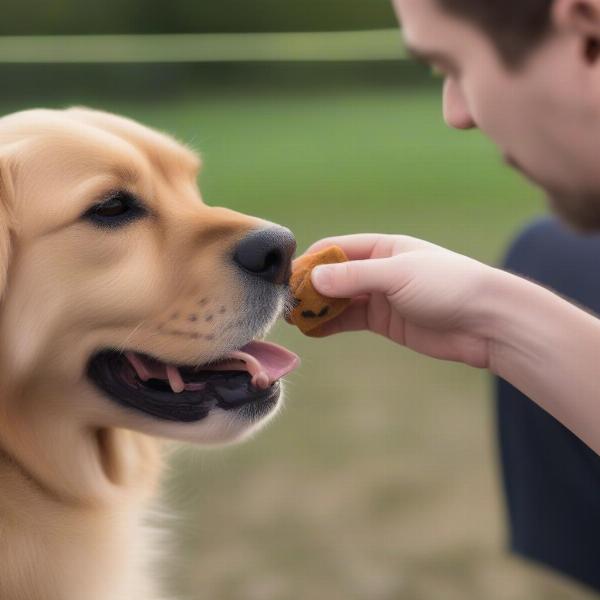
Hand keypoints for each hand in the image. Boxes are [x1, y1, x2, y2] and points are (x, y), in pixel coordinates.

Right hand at [303, 233, 499, 367]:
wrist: (486, 322)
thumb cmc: (447, 285)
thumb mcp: (398, 274)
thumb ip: (355, 277)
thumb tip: (313, 277)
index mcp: (383, 247)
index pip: (336, 249)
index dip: (311, 262)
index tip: (288, 280)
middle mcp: (379, 270)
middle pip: (334, 275)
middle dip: (311, 288)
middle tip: (287, 305)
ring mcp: (381, 296)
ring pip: (339, 300)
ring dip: (318, 308)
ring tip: (294, 320)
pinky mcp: (385, 321)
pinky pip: (350, 320)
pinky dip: (331, 324)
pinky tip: (313, 330)